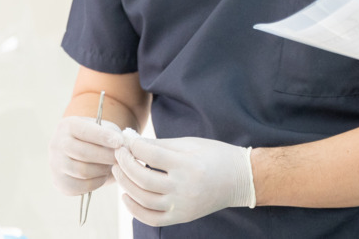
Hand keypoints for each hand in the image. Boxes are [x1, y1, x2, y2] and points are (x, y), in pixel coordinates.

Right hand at [48, 116, 122, 195]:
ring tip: (111, 166)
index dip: (103, 137)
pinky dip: (96, 183)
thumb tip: (123, 146)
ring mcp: (55, 164)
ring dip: (102, 170)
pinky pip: (79, 186)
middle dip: (106, 156)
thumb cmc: (97, 137)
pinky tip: (103, 175)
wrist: (81, 150)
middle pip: (83, 153)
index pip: (85, 131)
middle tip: (120, 158)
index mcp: (67, 126)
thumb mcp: (105, 128)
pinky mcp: (58, 182)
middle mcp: (56, 144)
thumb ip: (113, 134)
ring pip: (82, 171)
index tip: (119, 142)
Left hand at [113, 133, 254, 226]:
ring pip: (143, 199)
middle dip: (125, 164)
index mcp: (188, 164)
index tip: (127, 141)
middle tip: (118, 154)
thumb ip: (161, 144)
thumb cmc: (216, 156)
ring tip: (119, 172)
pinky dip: (134, 209)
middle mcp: (185, 187)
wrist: (240, 179)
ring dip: (125, 184)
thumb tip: (132, 140)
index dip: (135, 146)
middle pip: (143, 178)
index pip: (151, 155)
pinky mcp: (181, 216)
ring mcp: (182, 205)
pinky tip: (127, 195)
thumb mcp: (191, 144)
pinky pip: (151, 218)